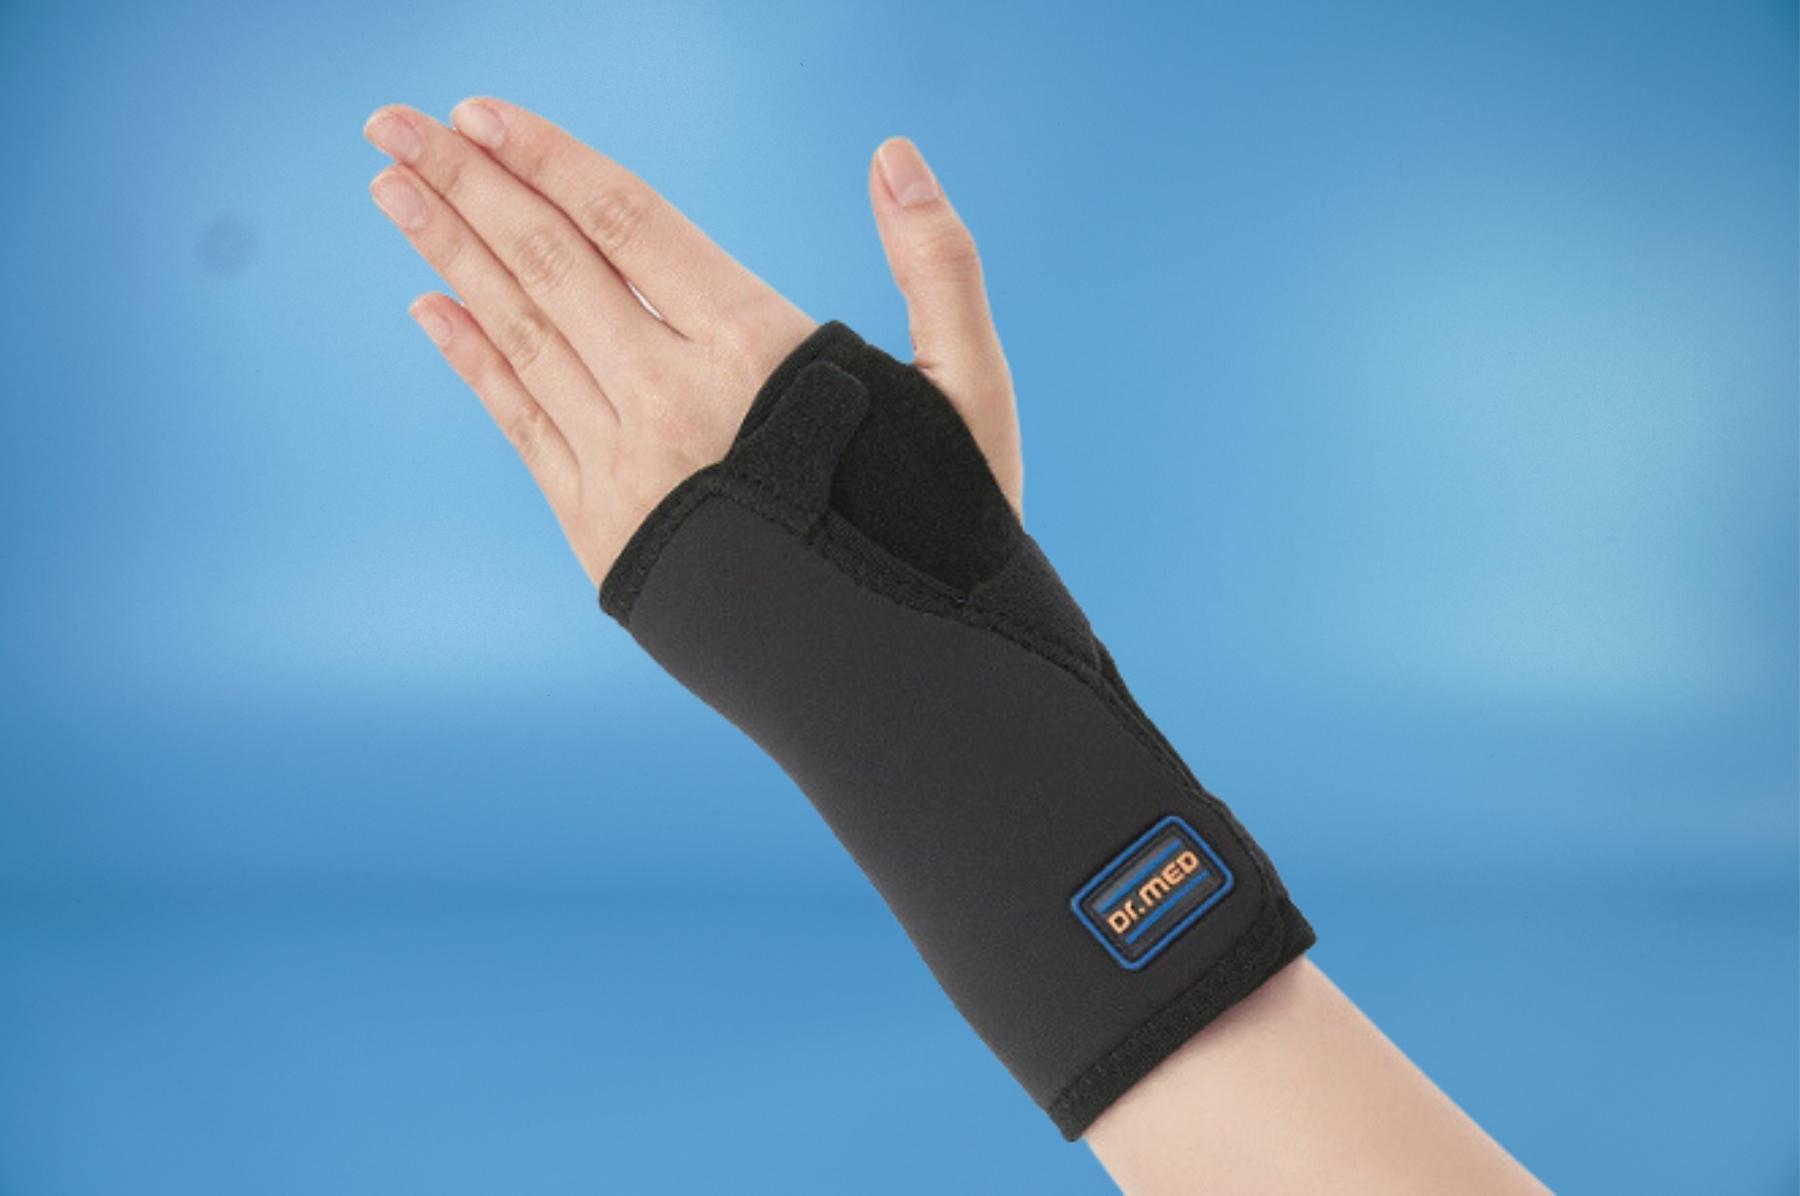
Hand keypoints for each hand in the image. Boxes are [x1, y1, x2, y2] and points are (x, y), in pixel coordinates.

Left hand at [364, 96, 1022, 587]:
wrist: (897, 688)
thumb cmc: (940, 538)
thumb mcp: (970, 393)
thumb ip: (938, 264)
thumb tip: (893, 154)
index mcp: (757, 351)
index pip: (627, 223)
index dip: (548, 160)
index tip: (479, 113)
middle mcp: (673, 402)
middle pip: (551, 268)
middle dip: (466, 187)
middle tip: (392, 125)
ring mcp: (627, 470)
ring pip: (522, 337)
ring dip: (451, 256)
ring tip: (391, 191)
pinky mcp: (606, 531)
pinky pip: (522, 425)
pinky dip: (475, 362)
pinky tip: (433, 310)